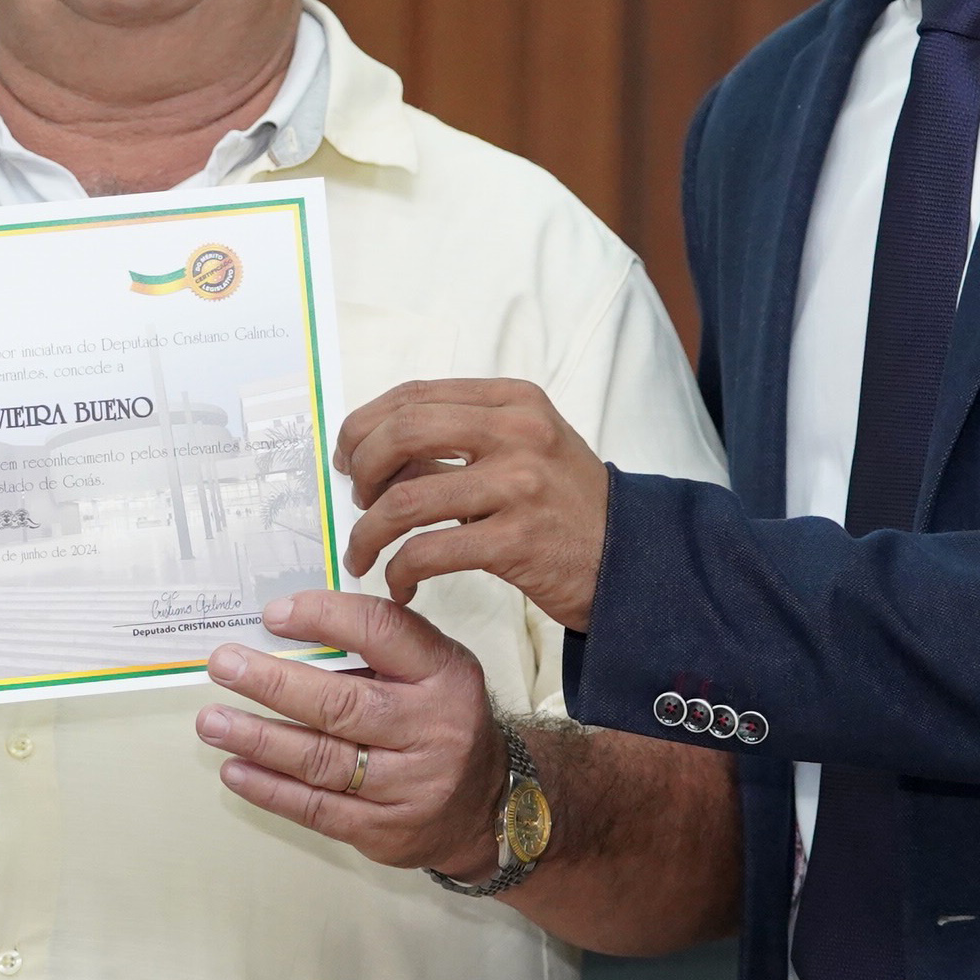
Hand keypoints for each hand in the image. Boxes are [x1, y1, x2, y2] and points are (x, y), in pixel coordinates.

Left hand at [197, 592, 508, 876]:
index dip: (324, 618)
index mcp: (444, 675)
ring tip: (213, 722)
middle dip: (274, 683)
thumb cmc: (439, 719)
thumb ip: (376, 647)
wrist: (485, 806)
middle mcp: (432, 729)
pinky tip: (235, 769)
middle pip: (342, 705)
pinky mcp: (385, 830)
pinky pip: (317, 808)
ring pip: (322, 761)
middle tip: (224, 666)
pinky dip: (269, 789)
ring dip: (258, 739)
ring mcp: (410, 785)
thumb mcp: (432, 670)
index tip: (273, 615)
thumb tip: (286, 628)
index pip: (382, 633)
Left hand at [335, 378, 611, 630]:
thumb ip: (460, 440)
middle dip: (361, 469)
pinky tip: (401, 584)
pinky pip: (430, 551)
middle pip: (402, 433)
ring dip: (368, 533)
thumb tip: (374, 453)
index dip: (365, 424)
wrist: (632, 558)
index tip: (346, 455)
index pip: (415, 394)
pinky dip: (400, 571)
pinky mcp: (518, 539)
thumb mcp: (523, 449)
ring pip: (406, 499)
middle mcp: (517, 432)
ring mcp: (519, 485)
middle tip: (355, 502)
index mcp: (513, 400)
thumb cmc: (565, 506)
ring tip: (363, 554)